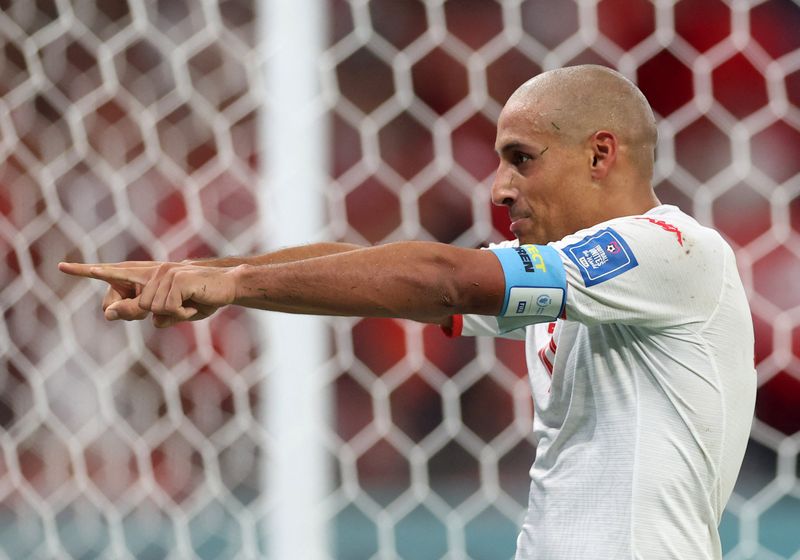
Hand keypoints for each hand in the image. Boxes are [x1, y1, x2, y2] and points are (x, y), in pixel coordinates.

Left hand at [59, 261, 236, 326]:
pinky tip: (193, 304)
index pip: (114, 275)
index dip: (88, 271)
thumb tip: (118, 314)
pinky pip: (167, 309)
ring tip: (189, 306)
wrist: (228, 286)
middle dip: (142, 315)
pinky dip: (182, 314)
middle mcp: (152, 271)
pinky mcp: (176, 278)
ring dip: (173, 316)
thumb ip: (147, 313)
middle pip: (133, 306)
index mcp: (147, 277)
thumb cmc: (200, 299)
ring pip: (152, 310)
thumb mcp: (172, 312)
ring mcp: (163, 273)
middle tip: (170, 310)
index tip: (62, 267)